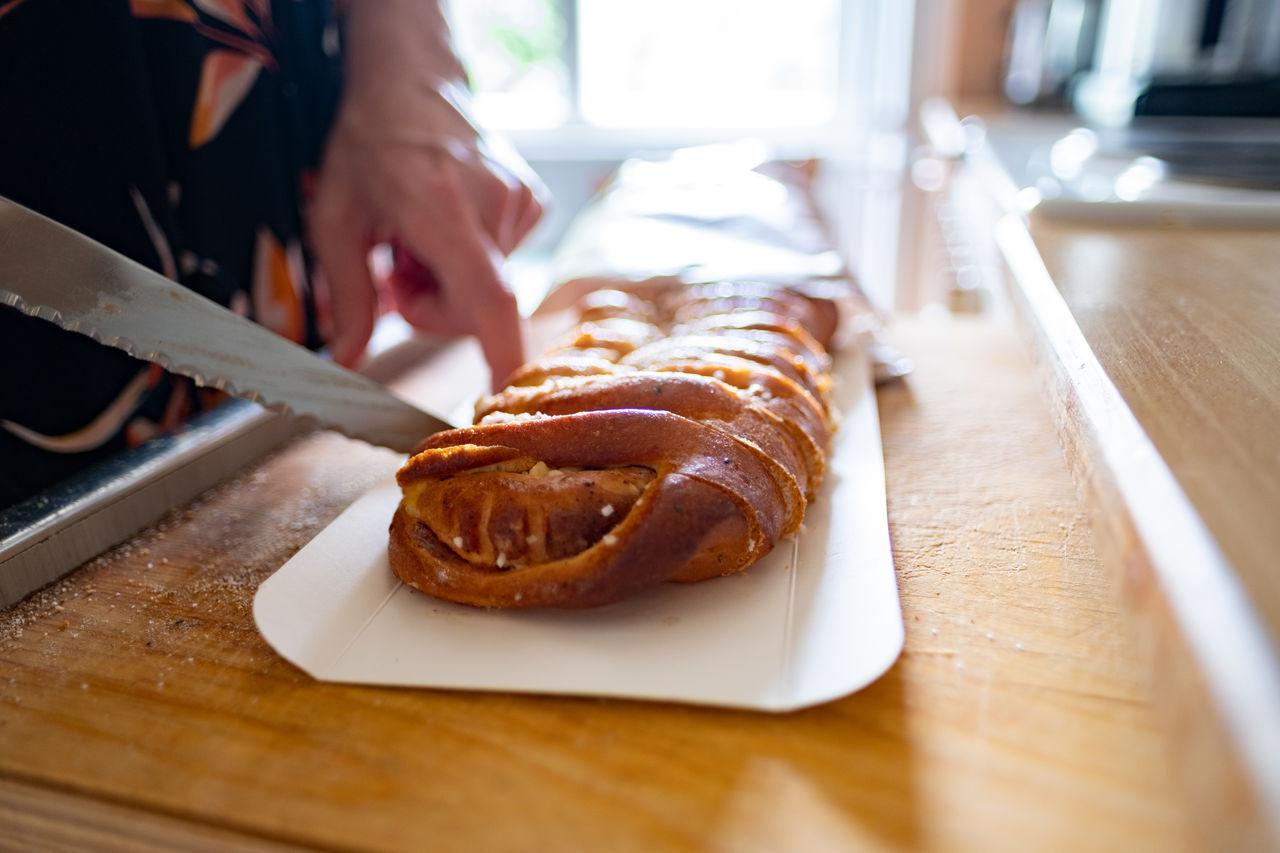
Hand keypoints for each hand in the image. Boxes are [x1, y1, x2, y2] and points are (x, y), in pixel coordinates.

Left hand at [308, 0, 545, 388]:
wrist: (412, 81)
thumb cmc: (369, 144)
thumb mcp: (336, 218)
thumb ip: (347, 296)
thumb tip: (347, 362)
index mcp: (442, 208)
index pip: (488, 296)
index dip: (502, 352)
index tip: (507, 392)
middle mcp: (494, 204)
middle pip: (475, 307)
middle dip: (432, 306)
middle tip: (397, 267)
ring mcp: (522, 201)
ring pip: (488, 287)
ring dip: (449, 279)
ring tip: (421, 234)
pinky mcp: (535, 203)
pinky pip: (504, 262)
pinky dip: (472, 258)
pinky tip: (449, 223)